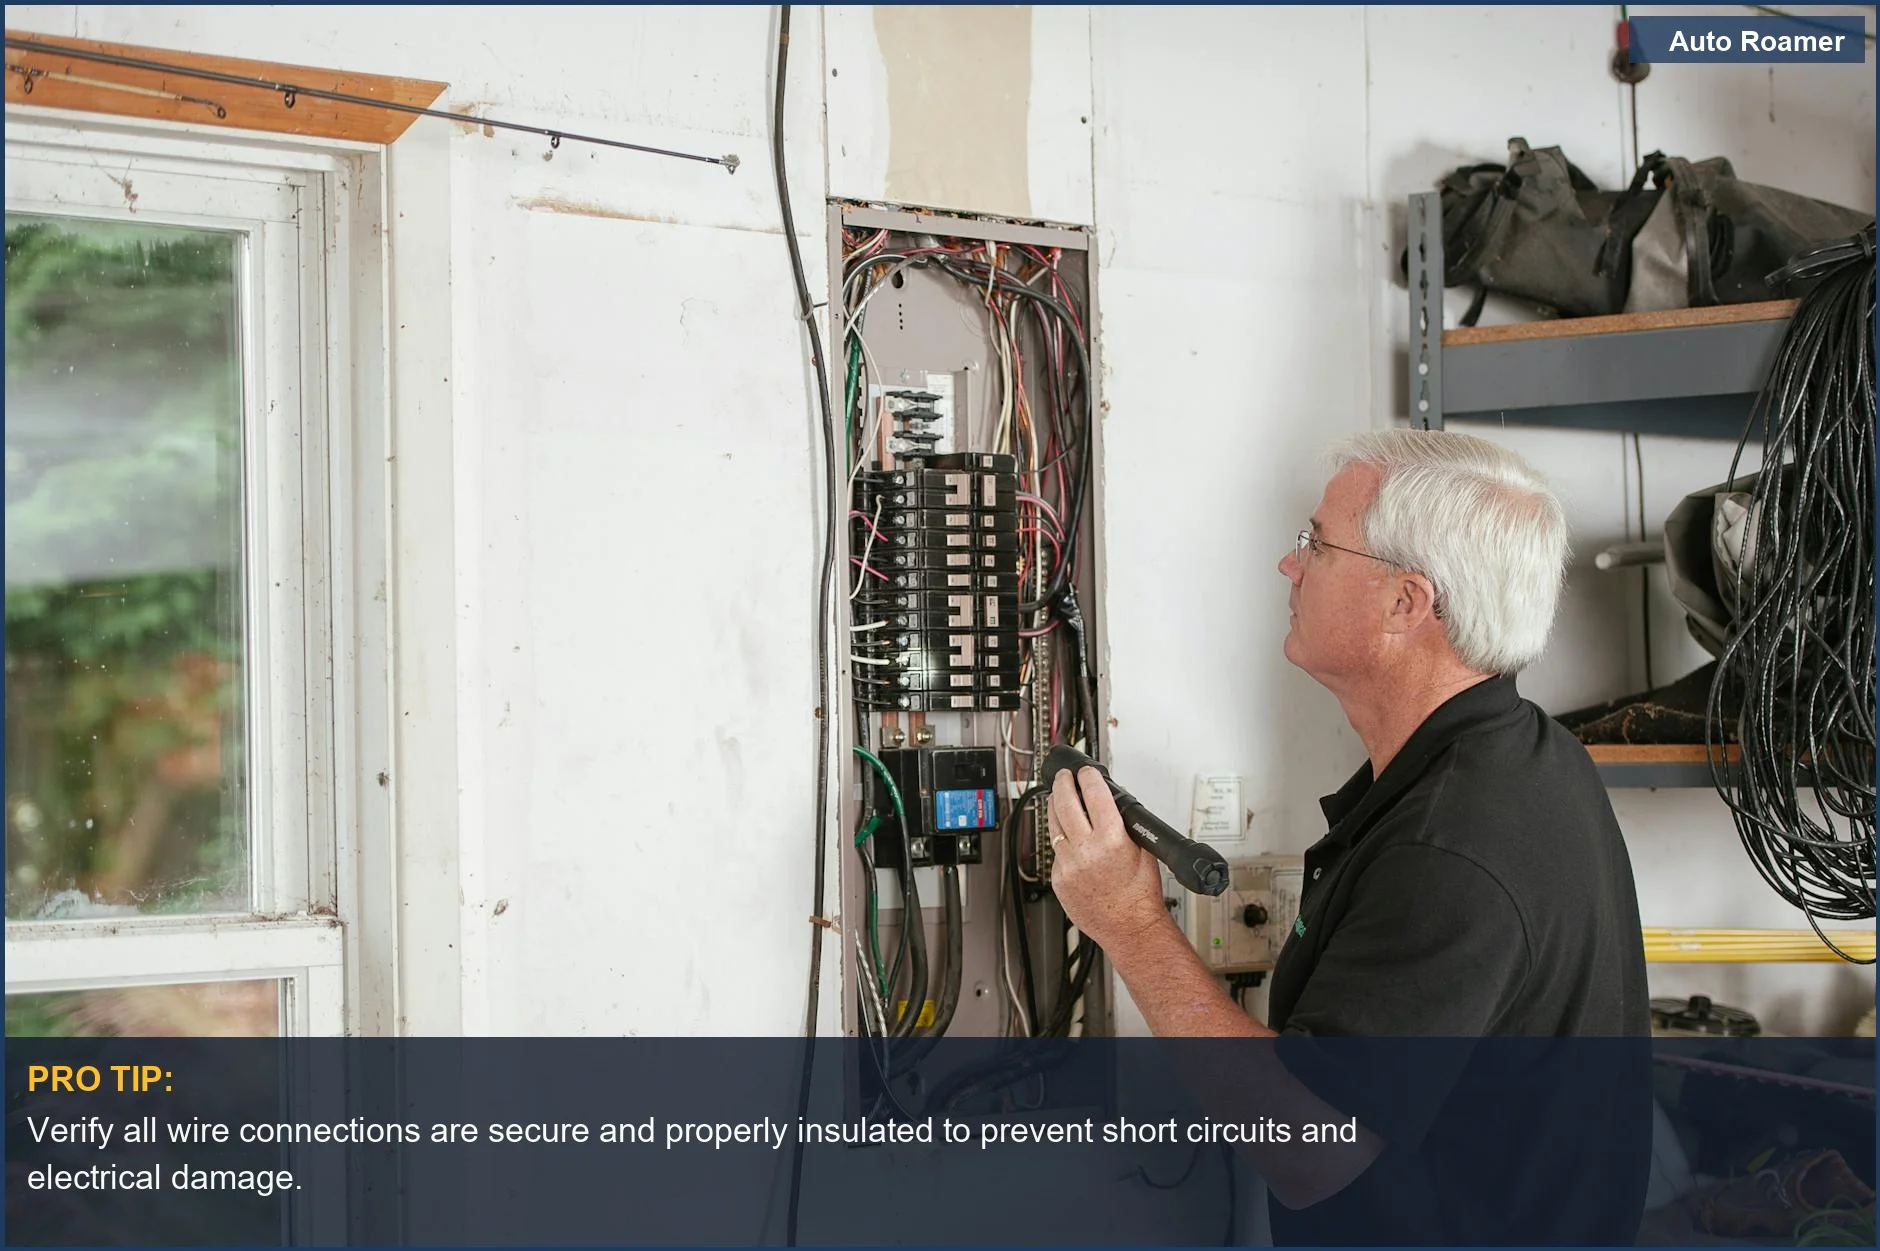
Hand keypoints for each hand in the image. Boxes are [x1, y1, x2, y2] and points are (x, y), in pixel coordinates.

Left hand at [1047, 766, 1171, 949]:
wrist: (1129, 927)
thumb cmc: (1140, 895)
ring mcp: (1068, 865)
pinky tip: (1067, 837)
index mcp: (1111, 840)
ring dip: (1054, 807)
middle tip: (1064, 778)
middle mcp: (1086, 851)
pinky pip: (1055, 852)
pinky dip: (1061, 841)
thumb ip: (1124, 827)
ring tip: (1057, 798)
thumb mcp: (1143, 850)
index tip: (1085, 772)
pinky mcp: (1058, 879)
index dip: (1088, 778)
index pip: (1094, 795)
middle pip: (1065, 804)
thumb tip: (1110, 806)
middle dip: (1063, 784)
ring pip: (1053, 826)